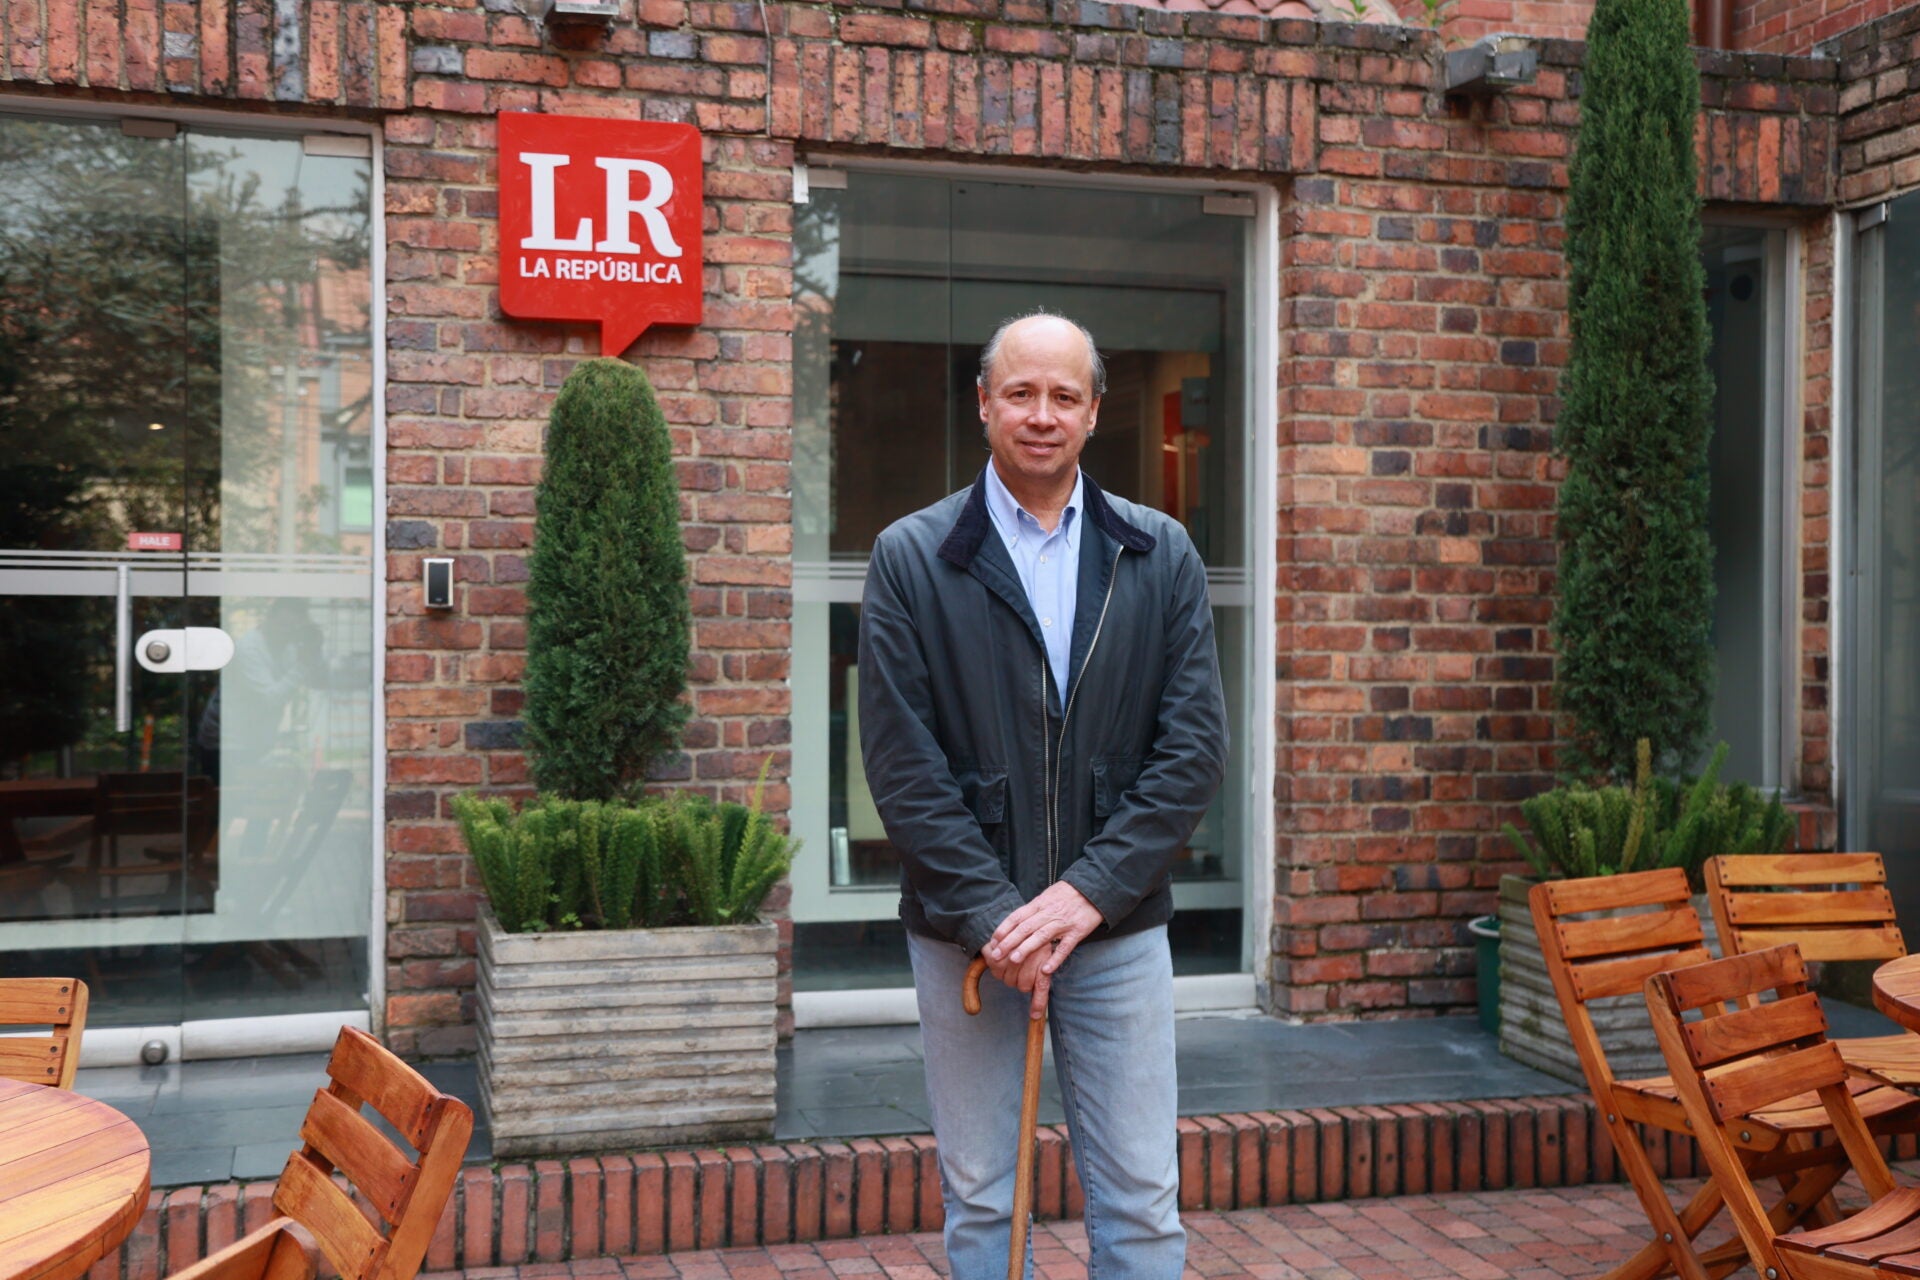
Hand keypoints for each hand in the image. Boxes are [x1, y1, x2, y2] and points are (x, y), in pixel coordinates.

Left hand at [984, 882, 1103, 1015]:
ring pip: (1042, 936)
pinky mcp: (1078, 932)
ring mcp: (1063, 923)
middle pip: (1026, 927)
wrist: (1094, 888)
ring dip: (1026, 948)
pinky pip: (1065, 947)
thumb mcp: (1047, 895)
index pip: (1018, 916)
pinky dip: (1055, 958)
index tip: (993, 941)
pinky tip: (1046, 969)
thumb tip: (1016, 920)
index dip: (1004, 929)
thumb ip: (1033, 908)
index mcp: (1040, 903)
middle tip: (996, 955)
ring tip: (1014, 960)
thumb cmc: (1068, 893)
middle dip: (1009, 942)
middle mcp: (1049, 913)